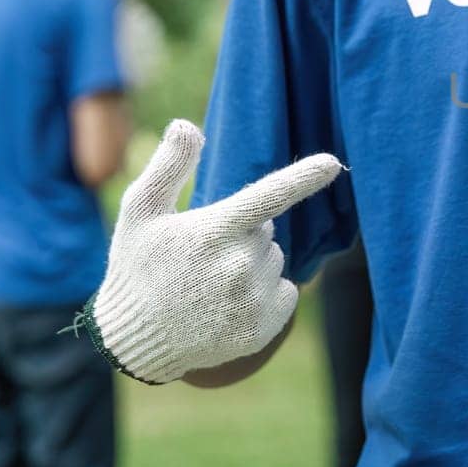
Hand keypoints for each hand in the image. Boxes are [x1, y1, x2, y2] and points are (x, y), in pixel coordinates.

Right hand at [72, 120, 342, 383]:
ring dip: (252, 266)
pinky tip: (228, 306)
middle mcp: (238, 265)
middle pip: (266, 230)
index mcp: (213, 231)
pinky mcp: (263, 327)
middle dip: (241, 235)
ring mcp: (252, 299)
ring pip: (275, 261)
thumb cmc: (137, 267)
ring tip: (210, 285)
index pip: (266, 196)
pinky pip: (286, 293)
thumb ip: (168, 167)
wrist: (134, 340)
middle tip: (202, 257)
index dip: (302, 178)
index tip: (333, 163)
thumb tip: (187, 126)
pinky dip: (266, 295)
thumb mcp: (140, 212)